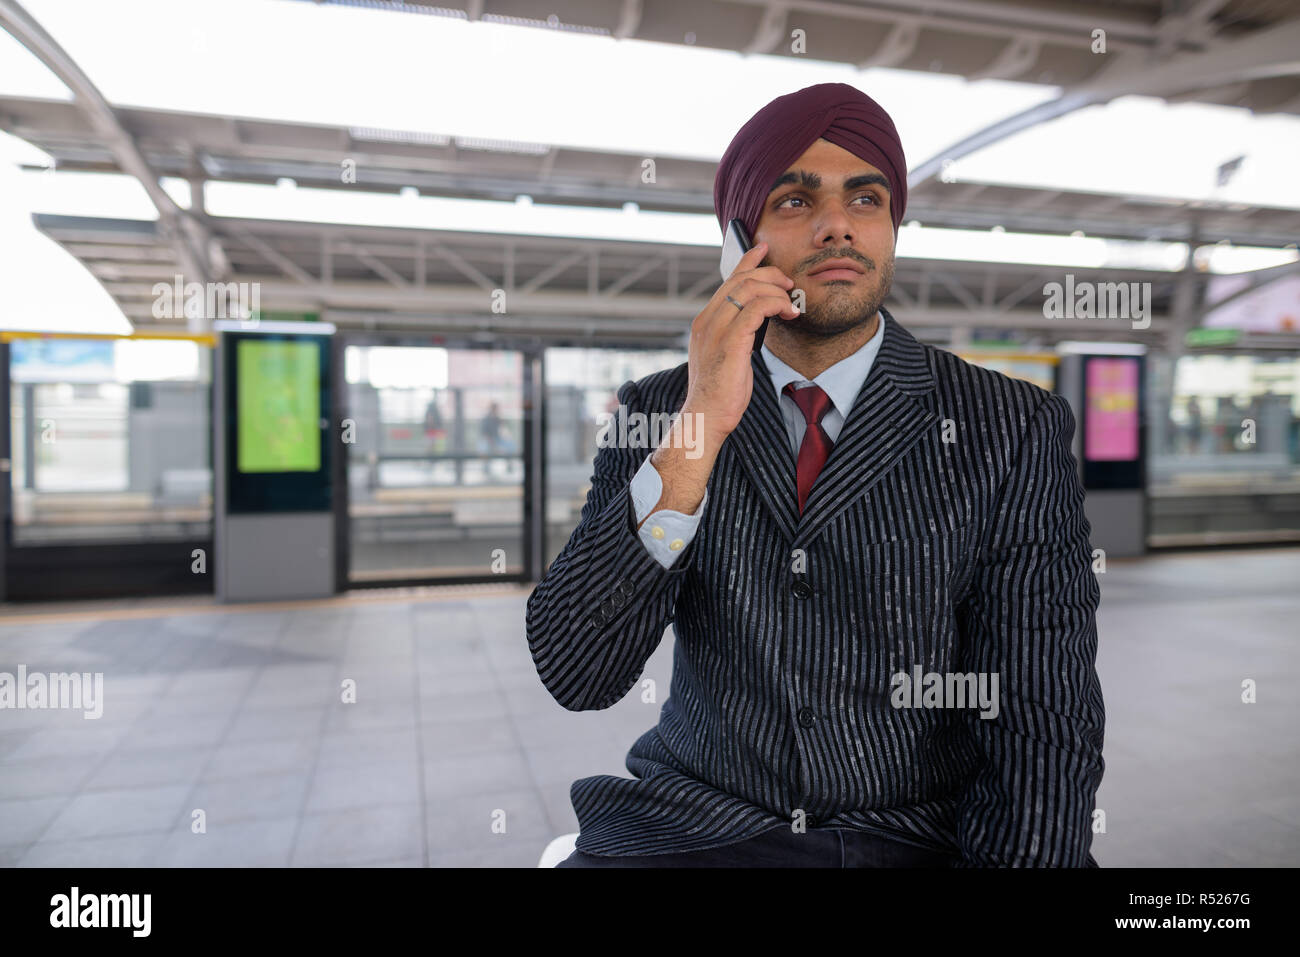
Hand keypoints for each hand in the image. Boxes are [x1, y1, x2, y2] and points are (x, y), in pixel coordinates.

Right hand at [683, 241, 797, 439]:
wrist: (705, 416)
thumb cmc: (719, 393)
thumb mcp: (725, 357)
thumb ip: (735, 336)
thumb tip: (757, 322)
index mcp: (704, 322)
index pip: (727, 281)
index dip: (746, 261)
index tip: (763, 249)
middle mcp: (706, 320)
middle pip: (740, 279)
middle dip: (769, 274)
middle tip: (788, 283)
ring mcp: (716, 329)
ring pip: (750, 289)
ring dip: (777, 291)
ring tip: (791, 303)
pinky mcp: (730, 341)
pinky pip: (757, 307)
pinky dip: (777, 304)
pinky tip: (788, 313)